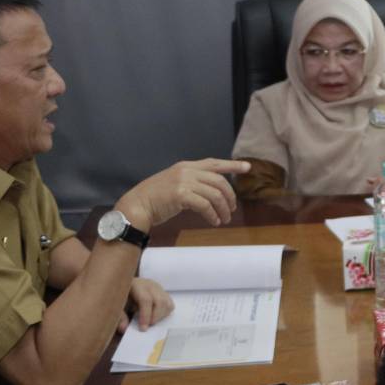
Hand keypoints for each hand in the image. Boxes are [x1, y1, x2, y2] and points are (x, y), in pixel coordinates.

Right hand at [117, 159, 248, 229]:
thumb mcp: (175, 183)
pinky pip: (205, 205)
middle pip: (220, 181)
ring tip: (224, 219)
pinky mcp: (181, 195)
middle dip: (230, 196)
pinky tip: (214, 221)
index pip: (214, 163)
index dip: (232, 165)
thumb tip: (214, 191)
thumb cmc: (156, 198)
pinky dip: (213, 215)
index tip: (248, 167)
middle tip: (232, 209)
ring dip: (223, 209)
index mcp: (186, 166)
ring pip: (215, 194)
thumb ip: (193, 182)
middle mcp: (187, 171)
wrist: (137, 205)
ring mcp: (184, 182)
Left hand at [125, 277, 174, 330]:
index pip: (145, 299)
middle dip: (155, 317)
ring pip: (166, 303)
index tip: (143, 328)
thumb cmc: (120, 296)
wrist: (124, 285)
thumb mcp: (116, 304)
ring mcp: (158, 288)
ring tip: (151, 321)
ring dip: (161, 316)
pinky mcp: (163, 292)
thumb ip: (120, 316)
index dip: (146, 315)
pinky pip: (169, 304)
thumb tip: (123, 328)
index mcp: (136, 285)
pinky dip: (165, 313)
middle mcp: (150, 284)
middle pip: (159, 301)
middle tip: (147, 326)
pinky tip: (155, 316)